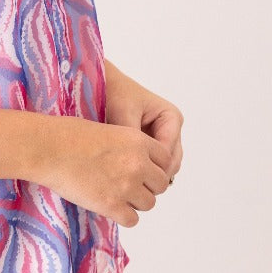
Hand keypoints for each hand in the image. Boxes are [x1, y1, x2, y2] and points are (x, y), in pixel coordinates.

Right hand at [27, 115, 172, 227]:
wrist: (48, 149)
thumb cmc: (69, 135)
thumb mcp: (108, 129)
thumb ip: (129, 146)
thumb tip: (137, 163)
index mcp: (138, 141)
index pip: (166, 160)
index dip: (154, 167)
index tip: (143, 171)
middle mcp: (138, 164)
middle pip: (160, 184)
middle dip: (148, 186)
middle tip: (130, 186)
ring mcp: (126, 186)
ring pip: (148, 203)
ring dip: (136, 202)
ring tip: (118, 196)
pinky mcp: (111, 205)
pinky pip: (132, 219)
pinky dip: (124, 216)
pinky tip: (110, 207)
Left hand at [104, 60, 183, 183]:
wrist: (100, 86)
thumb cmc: (113, 93)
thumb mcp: (124, 113)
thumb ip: (133, 138)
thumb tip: (136, 165)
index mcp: (171, 118)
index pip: (169, 152)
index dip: (153, 168)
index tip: (133, 178)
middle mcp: (171, 130)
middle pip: (170, 163)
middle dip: (153, 176)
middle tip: (131, 186)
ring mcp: (162, 140)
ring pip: (163, 168)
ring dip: (148, 176)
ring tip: (127, 182)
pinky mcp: (150, 147)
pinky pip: (151, 166)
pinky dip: (142, 172)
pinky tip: (125, 177)